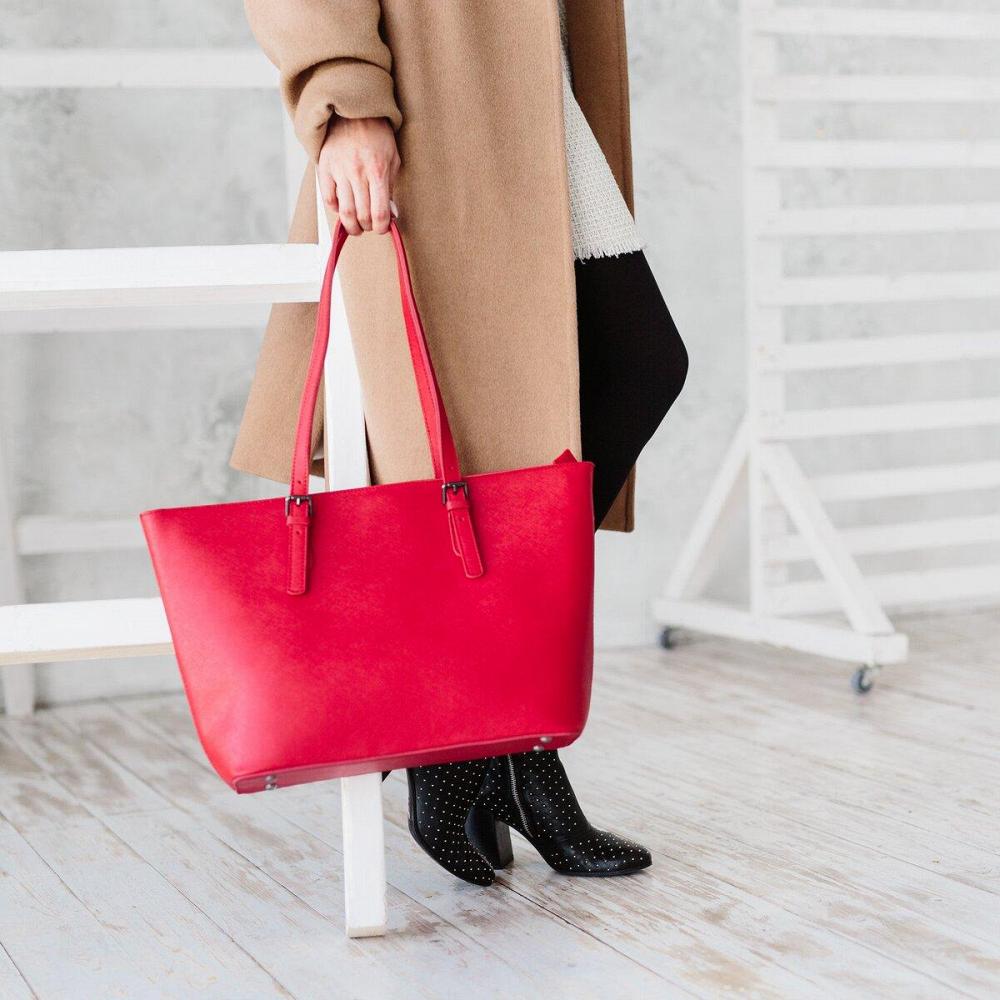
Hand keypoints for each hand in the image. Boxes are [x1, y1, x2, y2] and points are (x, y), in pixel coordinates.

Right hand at [318, 116, 399, 235]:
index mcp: (377, 171)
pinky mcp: (325, 167)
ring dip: (351, 225)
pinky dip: (335, 209)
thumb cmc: (377, 135)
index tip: (382, 228)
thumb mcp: (393, 159)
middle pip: (361, 216)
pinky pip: (328, 198)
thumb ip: (392, 186)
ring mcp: (339, 171)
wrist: (354, 111)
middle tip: (369, 226)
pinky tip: (342, 208)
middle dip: (367, 227)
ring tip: (356, 225)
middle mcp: (358, 173)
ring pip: (344, 212)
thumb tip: (391, 213)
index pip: (379, 212)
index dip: (381, 227)